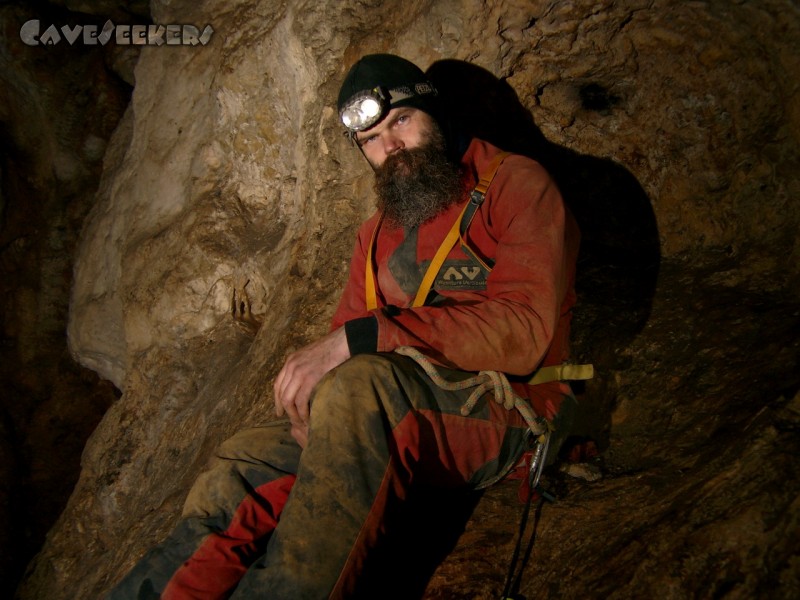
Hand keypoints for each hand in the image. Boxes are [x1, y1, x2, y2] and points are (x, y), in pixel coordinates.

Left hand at [273, 327, 349, 445]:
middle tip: (292, 420)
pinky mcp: (310, 378)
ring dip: (293, 414)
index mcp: (291, 361)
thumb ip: (303, 367)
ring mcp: (300, 373)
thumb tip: (303, 383)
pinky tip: (307, 417)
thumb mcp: (310, 356)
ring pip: (289, 400)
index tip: (279, 411)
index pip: (277, 384)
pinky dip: (303, 412)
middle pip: (281, 394)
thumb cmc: (332, 349)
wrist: (341, 342)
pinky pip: (301, 400)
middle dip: (285, 410)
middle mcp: (291, 366)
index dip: (277, 400)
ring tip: (300, 422)